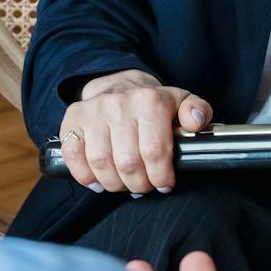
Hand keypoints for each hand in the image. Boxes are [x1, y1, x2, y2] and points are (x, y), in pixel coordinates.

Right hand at [58, 69, 211, 194]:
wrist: (119, 84)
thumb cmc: (152, 103)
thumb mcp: (182, 102)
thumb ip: (197, 111)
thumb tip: (196, 121)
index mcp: (150, 100)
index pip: (155, 152)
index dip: (160, 176)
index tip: (164, 183)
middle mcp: (120, 103)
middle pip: (128, 163)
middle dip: (139, 184)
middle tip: (144, 185)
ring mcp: (93, 111)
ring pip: (101, 163)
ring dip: (114, 184)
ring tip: (124, 183)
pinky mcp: (73, 119)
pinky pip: (74, 156)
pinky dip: (85, 175)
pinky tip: (98, 180)